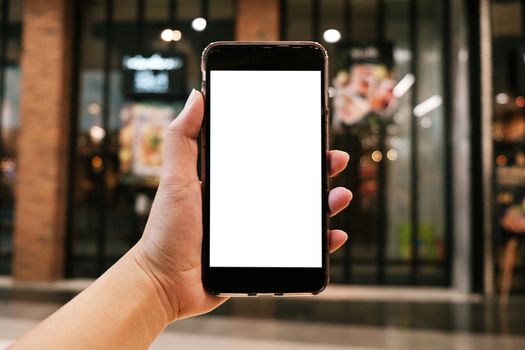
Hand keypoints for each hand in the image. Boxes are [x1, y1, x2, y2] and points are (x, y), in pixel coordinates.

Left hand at [132, 89, 352, 321]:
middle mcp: (250, 205)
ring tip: (340, 196)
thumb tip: (197, 95)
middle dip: (318, 171)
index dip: (293, 146)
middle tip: (334, 160)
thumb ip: (183, 138)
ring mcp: (259, 232)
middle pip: (292, 184)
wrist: (164, 283)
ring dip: (327, 204)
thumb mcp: (175, 179)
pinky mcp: (264, 258)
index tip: (312, 132)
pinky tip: (334, 234)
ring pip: (302, 215)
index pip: (270, 159)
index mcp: (233, 184)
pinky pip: (300, 250)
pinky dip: (321, 243)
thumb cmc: (166, 231)